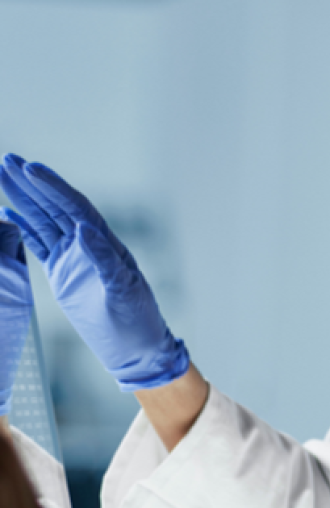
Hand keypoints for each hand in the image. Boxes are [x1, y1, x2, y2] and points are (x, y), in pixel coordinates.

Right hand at [0, 155, 188, 390]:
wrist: (134, 348)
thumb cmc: (137, 319)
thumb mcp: (124, 290)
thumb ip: (105, 259)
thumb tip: (84, 228)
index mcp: (106, 244)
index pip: (75, 208)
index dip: (54, 187)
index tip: (31, 169)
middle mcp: (89, 246)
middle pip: (55, 208)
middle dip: (32, 184)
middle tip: (7, 159)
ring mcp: (73, 258)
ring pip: (43, 222)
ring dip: (23, 199)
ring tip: (1, 174)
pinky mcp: (61, 274)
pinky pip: (39, 245)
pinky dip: (23, 228)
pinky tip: (7, 212)